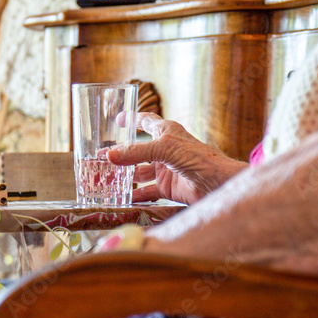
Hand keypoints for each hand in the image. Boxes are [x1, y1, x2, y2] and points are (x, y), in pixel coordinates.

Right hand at [107, 112, 246, 204]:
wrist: (218, 184)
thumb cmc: (197, 158)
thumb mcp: (164, 148)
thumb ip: (136, 152)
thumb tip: (109, 156)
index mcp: (167, 133)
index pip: (146, 122)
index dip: (133, 119)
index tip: (118, 119)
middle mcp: (165, 150)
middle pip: (137, 151)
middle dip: (120, 155)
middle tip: (99, 160)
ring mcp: (166, 170)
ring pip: (140, 173)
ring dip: (125, 177)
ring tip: (105, 181)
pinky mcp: (169, 188)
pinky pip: (148, 192)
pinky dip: (136, 196)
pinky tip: (123, 199)